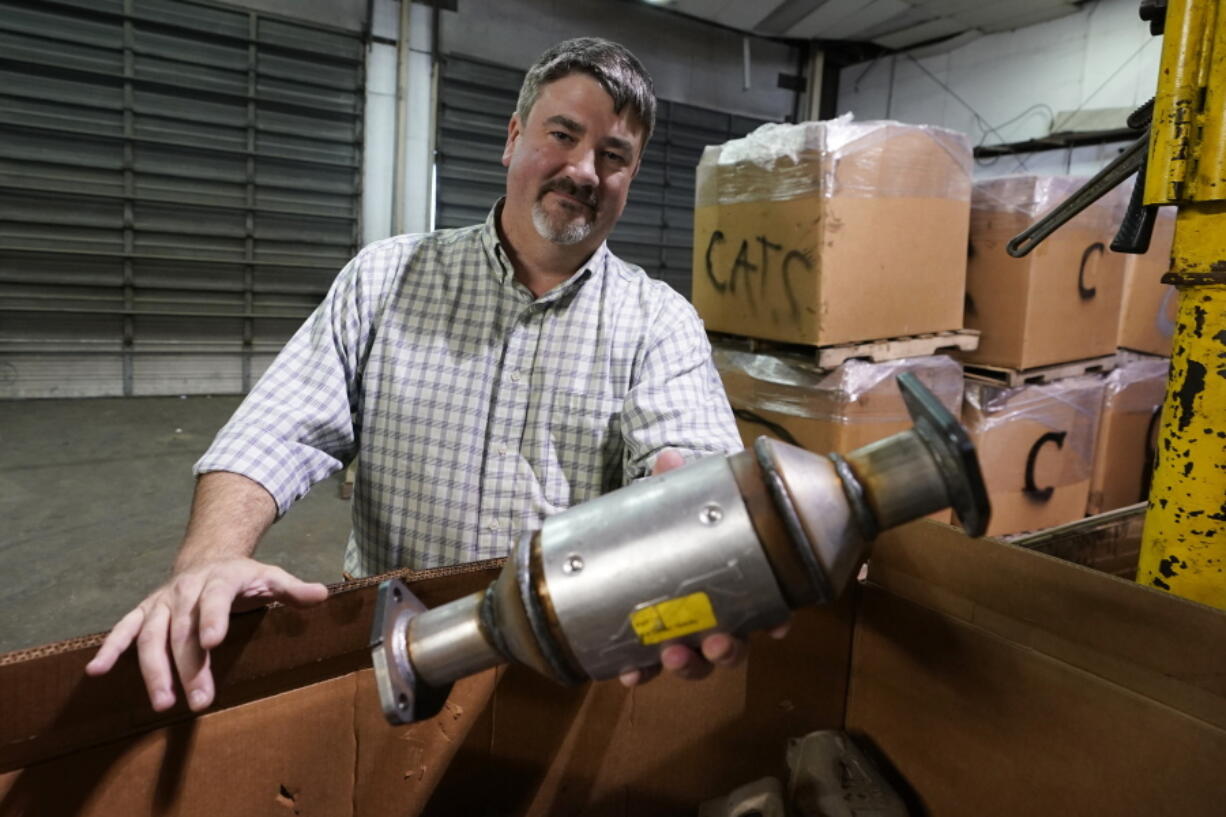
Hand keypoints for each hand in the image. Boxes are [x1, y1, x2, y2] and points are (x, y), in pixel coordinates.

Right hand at [84, 558, 327, 711]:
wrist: (208, 556)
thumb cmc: (244, 576)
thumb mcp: (271, 577)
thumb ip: (293, 589)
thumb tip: (322, 595)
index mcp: (220, 580)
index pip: (217, 598)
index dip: (213, 618)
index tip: (212, 643)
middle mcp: (185, 590)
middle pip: (183, 629)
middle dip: (189, 665)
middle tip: (198, 699)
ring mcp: (161, 602)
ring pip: (150, 635)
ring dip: (153, 670)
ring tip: (161, 702)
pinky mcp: (143, 612)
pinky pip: (122, 629)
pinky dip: (109, 648)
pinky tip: (97, 671)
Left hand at [618, 449, 789, 686]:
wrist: (641, 535)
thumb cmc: (675, 522)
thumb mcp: (678, 500)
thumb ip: (674, 483)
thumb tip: (668, 459)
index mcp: (736, 585)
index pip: (767, 610)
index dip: (775, 623)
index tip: (775, 627)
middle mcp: (716, 617)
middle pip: (732, 647)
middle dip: (725, 651)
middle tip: (714, 642)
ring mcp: (684, 634)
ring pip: (697, 664)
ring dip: (688, 666)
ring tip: (671, 654)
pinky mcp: (649, 642)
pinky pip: (650, 666)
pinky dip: (642, 672)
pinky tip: (629, 672)